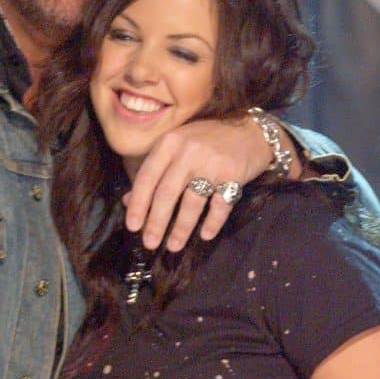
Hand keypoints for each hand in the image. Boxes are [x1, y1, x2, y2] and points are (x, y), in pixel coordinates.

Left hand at [126, 115, 288, 250]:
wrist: (252, 131)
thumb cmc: (207, 141)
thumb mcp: (176, 148)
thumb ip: (153, 171)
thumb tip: (127, 201)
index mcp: (169, 143)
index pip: (147, 177)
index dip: (138, 204)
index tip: (132, 227)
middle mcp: (188, 152)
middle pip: (167, 193)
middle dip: (156, 222)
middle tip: (150, 243)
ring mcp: (212, 163)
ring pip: (192, 202)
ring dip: (181, 228)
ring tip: (173, 246)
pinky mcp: (234, 175)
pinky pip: (220, 205)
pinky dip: (212, 222)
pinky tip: (204, 235)